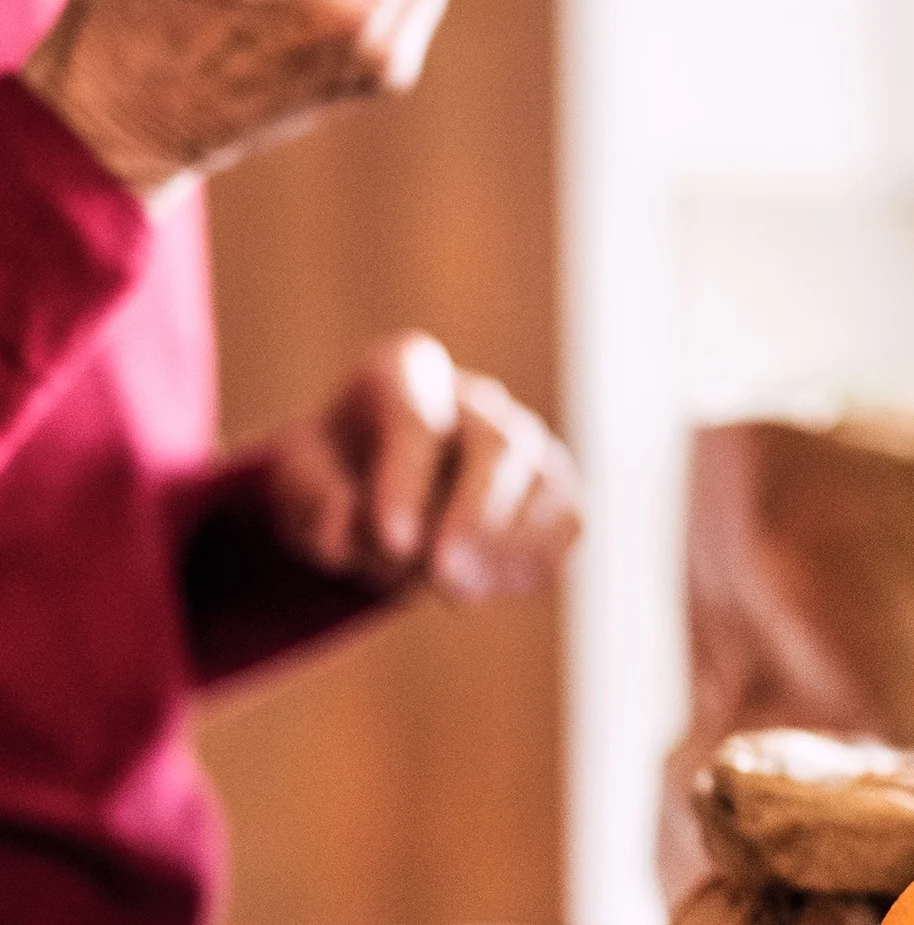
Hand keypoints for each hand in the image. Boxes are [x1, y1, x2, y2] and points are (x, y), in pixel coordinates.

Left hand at [253, 330, 579, 600]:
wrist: (375, 486)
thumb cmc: (333, 472)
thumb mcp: (294, 474)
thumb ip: (308, 495)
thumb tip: (342, 531)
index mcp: (406, 372)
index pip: (415, 417)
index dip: (406, 480)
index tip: (391, 539)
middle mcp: (477, 400)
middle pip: (498, 445)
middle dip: (476, 515)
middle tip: (444, 575)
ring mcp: (527, 442)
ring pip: (544, 483)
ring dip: (507, 547)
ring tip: (459, 591)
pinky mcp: (556, 489)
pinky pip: (570, 521)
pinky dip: (540, 558)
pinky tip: (495, 584)